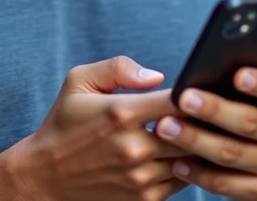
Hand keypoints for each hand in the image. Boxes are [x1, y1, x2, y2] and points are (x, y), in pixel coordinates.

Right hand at [8, 56, 192, 200]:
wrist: (45, 175)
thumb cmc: (64, 122)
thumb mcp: (79, 81)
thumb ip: (119, 68)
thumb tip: (157, 77)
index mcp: (122, 113)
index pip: (179, 101)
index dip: (197, 94)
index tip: (200, 90)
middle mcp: (134, 147)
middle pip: (194, 133)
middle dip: (204, 121)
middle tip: (211, 111)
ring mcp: (140, 176)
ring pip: (192, 160)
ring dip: (199, 146)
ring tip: (202, 132)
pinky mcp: (143, 198)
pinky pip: (182, 181)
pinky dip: (186, 167)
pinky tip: (181, 155)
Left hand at [153, 69, 256, 200]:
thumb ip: (253, 86)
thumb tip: (210, 69)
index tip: (237, 75)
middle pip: (250, 122)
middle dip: (214, 110)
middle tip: (183, 98)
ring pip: (232, 154)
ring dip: (195, 140)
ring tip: (166, 128)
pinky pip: (225, 183)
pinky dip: (198, 173)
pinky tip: (177, 162)